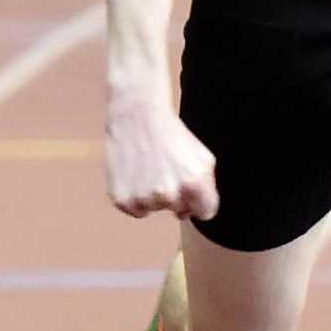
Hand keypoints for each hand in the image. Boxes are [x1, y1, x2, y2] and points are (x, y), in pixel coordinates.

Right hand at [105, 81, 218, 219]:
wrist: (137, 117)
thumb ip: (207, 188)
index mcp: (194, 184)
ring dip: (155, 197)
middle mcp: (169, 195)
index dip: (200, 202)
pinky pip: (136, 210)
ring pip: (157, 209)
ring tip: (150, 169)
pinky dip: (136, 197)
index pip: (206, 213)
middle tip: (167, 171)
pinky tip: (136, 175)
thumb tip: (194, 212)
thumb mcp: (204, 158)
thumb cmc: (173, 136)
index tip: (193, 191)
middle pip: (180, 212)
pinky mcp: (122, 200)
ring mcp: (144, 199)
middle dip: (178, 197)